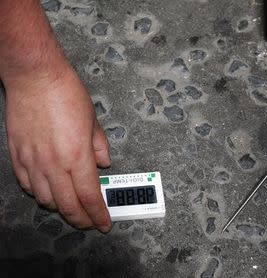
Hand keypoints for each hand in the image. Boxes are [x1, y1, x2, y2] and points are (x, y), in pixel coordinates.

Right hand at [5, 64, 111, 232]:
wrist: (35, 77)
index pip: (90, 197)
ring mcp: (33, 161)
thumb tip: (103, 163)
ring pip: (46, 199)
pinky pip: (28, 185)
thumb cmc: (66, 94)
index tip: (104, 223)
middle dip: (81, 219)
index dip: (98, 215)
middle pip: (68, 205)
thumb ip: (99, 146)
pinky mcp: (18, 156)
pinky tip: (48, 192)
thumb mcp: (93, 120)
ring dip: (61, 208)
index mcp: (77, 156)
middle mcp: (54, 164)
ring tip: (72, 207)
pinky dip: (40, 194)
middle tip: (89, 223)